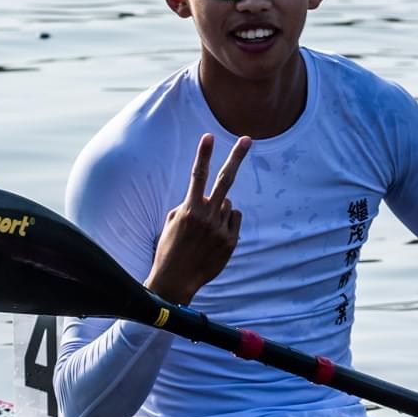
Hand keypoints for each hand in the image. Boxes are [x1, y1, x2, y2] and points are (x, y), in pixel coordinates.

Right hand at [144, 133, 249, 305]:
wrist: (176, 280)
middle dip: (236, 157)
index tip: (208, 136)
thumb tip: (210, 197)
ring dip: (219, 209)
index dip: (203, 154)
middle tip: (247, 139)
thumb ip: (191, 205)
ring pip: (228, 204)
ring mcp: (221, 229)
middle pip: (225, 180)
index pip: (197, 176)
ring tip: (205, 229)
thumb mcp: (173, 221)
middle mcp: (207, 217)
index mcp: (189, 210)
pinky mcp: (231, 241)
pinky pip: (234, 220)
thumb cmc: (170, 247)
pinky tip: (214, 236)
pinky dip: (227, 223)